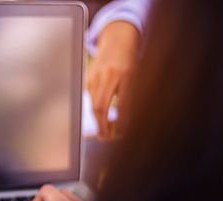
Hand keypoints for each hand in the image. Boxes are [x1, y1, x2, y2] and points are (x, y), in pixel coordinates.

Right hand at [87, 21, 139, 138]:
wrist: (118, 40)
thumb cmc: (129, 61)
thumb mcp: (135, 77)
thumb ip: (128, 96)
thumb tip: (121, 121)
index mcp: (127, 74)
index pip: (123, 104)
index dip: (122, 122)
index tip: (121, 134)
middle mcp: (110, 75)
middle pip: (101, 106)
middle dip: (102, 126)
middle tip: (105, 138)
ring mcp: (96, 75)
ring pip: (93, 104)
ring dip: (97, 120)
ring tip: (103, 131)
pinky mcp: (87, 77)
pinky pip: (89, 98)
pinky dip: (93, 110)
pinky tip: (98, 117)